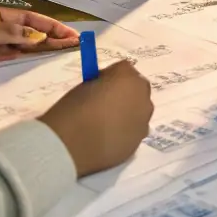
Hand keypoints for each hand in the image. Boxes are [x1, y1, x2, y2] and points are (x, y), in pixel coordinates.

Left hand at [0, 6, 78, 78]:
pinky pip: (11, 56)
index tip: (70, 33)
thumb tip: (36, 36)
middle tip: (75, 43)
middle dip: (53, 35)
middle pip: (30, 31)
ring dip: (43, 47)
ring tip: (64, 50)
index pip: (30, 18)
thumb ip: (7, 35)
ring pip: (23, 45)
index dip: (51, 25)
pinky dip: (26, 57)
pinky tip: (38, 58)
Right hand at [39, 60, 152, 175]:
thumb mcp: (85, 85)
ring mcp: (143, 122)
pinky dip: (124, 132)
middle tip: (104, 103)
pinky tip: (106, 139)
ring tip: (104, 125)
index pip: (123, 69)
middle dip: (124, 94)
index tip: (98, 84)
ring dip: (127, 114)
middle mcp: (143, 97)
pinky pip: (133, 131)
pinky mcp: (138, 144)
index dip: (110, 77)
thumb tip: (105, 89)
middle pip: (137, 90)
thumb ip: (102, 83)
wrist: (73, 146)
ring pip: (138, 112)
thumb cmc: (75, 110)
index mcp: (128, 77)